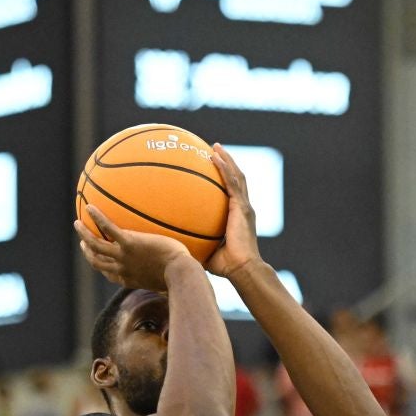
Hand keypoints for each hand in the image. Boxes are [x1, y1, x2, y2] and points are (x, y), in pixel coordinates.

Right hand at [75, 206, 194, 289]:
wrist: (181, 273)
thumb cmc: (182, 276)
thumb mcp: (172, 279)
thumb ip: (168, 274)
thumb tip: (178, 269)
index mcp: (130, 279)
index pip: (111, 274)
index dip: (102, 267)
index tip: (98, 259)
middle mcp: (122, 269)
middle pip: (97, 262)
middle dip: (88, 253)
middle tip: (83, 242)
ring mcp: (123, 256)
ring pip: (96, 246)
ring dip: (84, 235)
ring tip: (78, 223)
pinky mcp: (129, 243)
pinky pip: (108, 229)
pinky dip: (97, 218)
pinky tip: (90, 207)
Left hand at [206, 144, 259, 277]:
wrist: (242, 269)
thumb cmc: (226, 266)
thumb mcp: (206, 251)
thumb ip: (194, 243)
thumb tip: (172, 243)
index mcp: (238, 217)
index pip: (232, 194)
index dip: (225, 180)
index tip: (214, 169)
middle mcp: (243, 208)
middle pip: (236, 179)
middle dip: (227, 163)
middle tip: (214, 150)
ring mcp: (243, 207)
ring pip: (236, 176)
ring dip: (226, 160)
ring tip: (215, 146)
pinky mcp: (241, 208)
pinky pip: (232, 183)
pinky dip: (224, 168)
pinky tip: (215, 156)